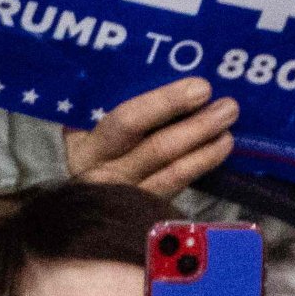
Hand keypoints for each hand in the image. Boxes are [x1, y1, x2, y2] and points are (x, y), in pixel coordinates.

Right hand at [62, 78, 237, 196]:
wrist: (65, 211)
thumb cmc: (83, 151)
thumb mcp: (83, 131)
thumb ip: (111, 109)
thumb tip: (169, 83)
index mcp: (86, 144)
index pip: (128, 120)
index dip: (166, 103)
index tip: (201, 88)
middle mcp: (104, 172)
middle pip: (158, 149)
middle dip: (197, 126)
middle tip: (229, 107)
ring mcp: (124, 197)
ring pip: (172, 174)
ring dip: (206, 151)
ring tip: (229, 132)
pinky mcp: (141, 213)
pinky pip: (175, 190)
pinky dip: (198, 169)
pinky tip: (216, 152)